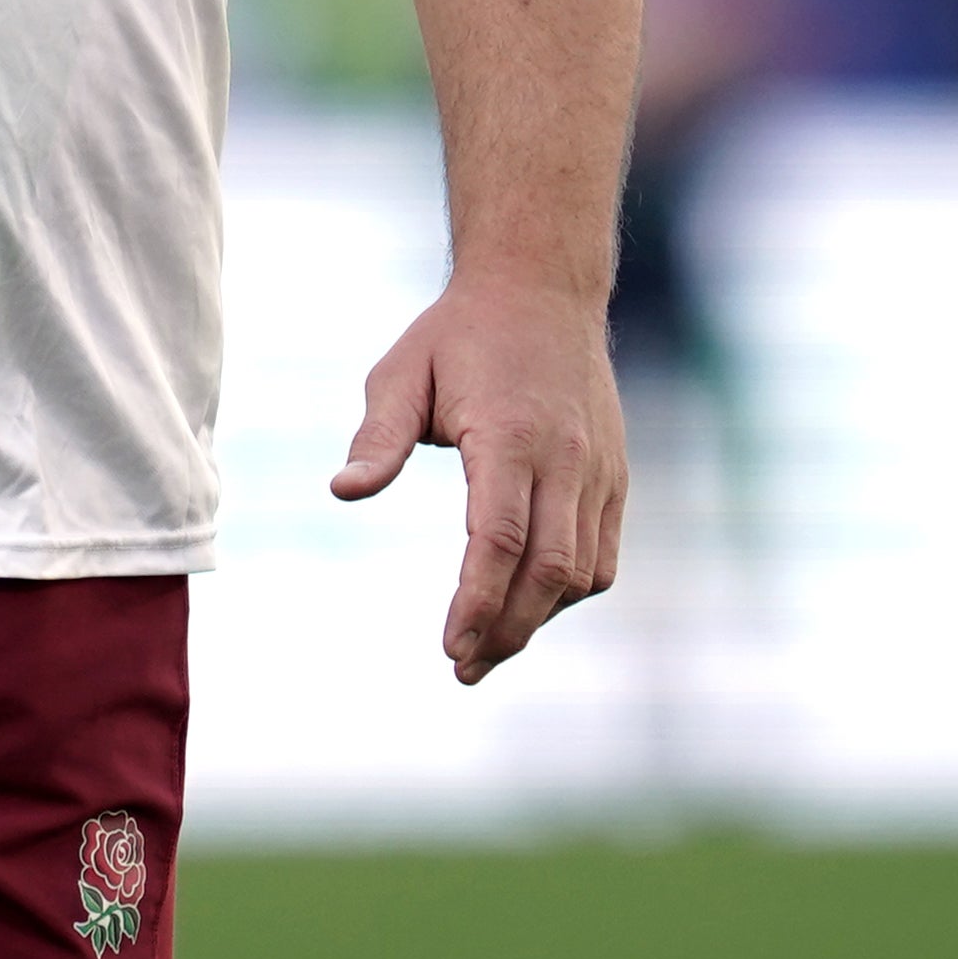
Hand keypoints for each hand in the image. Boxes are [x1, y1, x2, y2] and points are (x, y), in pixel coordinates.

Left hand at [333, 269, 625, 686]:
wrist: (542, 288)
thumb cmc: (457, 335)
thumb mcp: (399, 373)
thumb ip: (377, 439)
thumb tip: (343, 494)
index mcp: (509, 435)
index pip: (498, 540)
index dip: (477, 603)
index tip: (450, 647)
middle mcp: (565, 458)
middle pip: (547, 571)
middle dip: (508, 630)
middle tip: (464, 670)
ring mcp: (598, 469)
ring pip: (583, 572)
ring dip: (539, 618)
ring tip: (489, 646)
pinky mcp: (613, 475)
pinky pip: (602, 554)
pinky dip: (569, 590)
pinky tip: (528, 604)